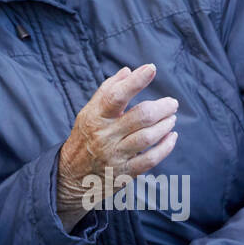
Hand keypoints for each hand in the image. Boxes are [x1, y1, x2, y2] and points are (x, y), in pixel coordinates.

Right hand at [56, 64, 177, 227]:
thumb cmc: (84, 138)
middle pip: (140, 116)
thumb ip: (107, 91)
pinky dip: (165, 147)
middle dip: (162, 107)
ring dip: (165, 124)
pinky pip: (151, 159)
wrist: (71, 176)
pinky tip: (171, 136)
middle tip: (172, 103)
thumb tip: (128, 70)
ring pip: (147, 137)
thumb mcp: (88, 113)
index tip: (151, 68)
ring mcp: (115, 155)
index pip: (116, 95)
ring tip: (172, 117)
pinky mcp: (125, 173)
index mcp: (95, 117)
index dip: (136, 81)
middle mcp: (105, 136)